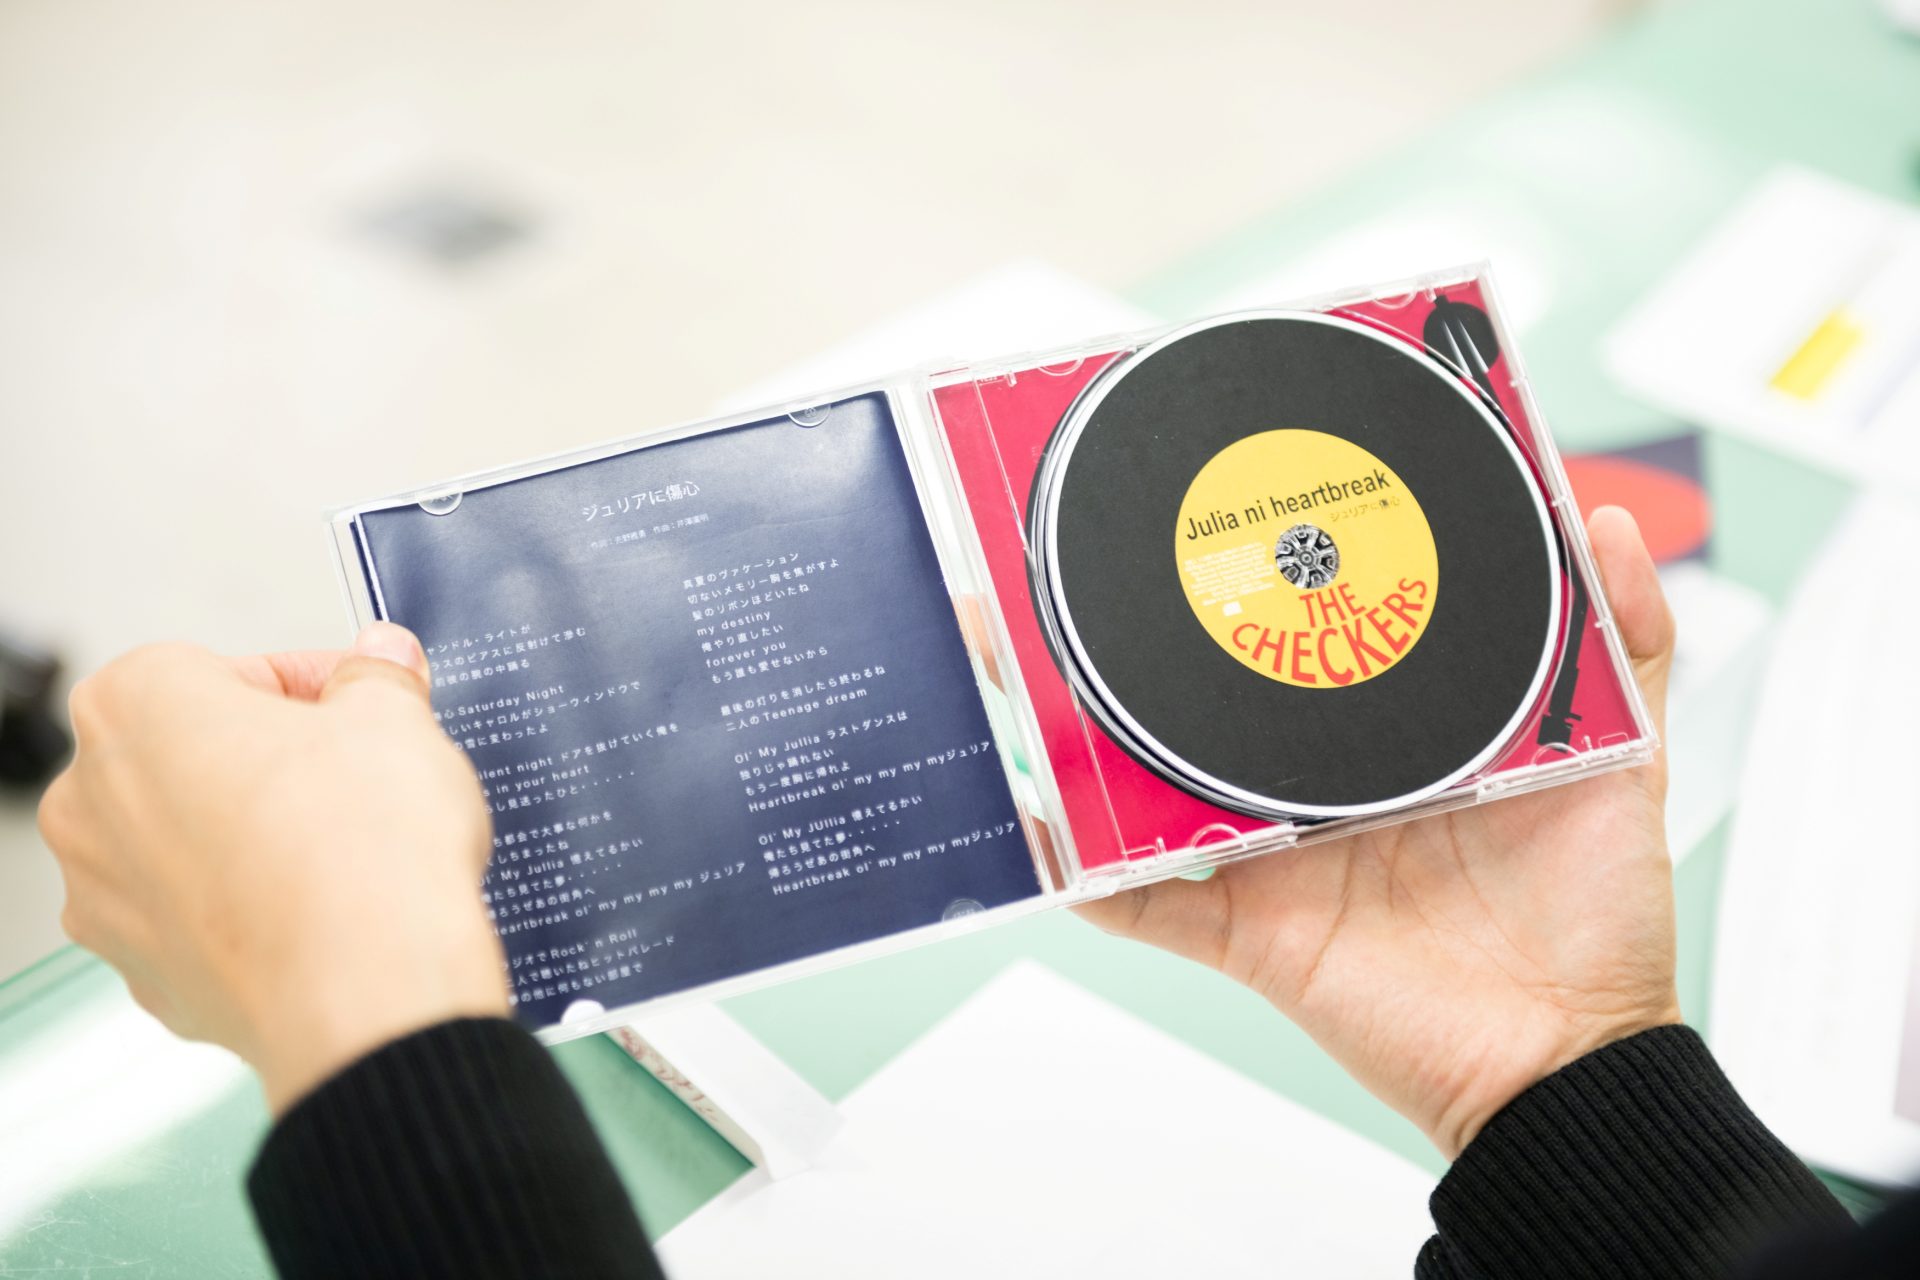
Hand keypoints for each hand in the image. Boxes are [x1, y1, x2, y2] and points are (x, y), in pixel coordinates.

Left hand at [38, 623, 507, 1113]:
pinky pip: (201, 921)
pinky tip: (322, 912)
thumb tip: (379, 663)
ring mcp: (106, 899)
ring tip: (345, 852)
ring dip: (255, 838)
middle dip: (273, 762)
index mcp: (136, 706)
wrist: (369, 988)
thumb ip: (377, 678)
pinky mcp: (146, 976)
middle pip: (196, 756)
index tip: (363, 708)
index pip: (235, 670)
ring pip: (190, 844)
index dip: (316, 687)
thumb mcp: (396, 720)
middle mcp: (91, 800)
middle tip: (358, 778)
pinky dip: (252, 912)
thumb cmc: (362, 849)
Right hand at [1077, 506, 1678, 1157]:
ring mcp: (1276, 862)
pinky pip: (1153, 909)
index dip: (1254, 586)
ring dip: (1085, 739)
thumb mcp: (1628, 759)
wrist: (1574, 1059)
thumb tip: (1610, 524)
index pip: (1303, 647)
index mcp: (1392, 742)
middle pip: (1209, 709)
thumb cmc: (1595, 917)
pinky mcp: (1253, 936)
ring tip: (1028, 659)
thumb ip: (1628, 643)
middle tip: (1082, 567)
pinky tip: (1046, 830)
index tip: (1213, 509)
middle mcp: (1320, 794)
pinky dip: (1094, 880)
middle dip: (1136, 644)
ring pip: (1157, 793)